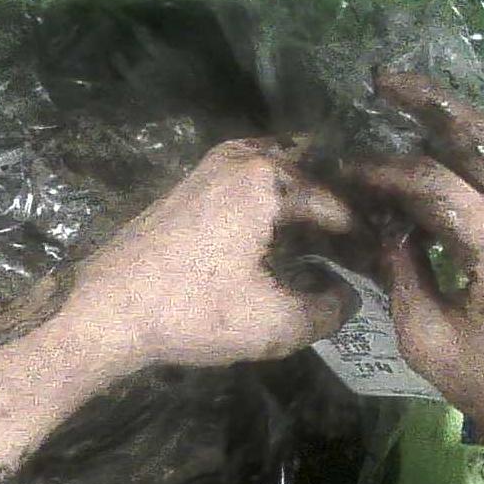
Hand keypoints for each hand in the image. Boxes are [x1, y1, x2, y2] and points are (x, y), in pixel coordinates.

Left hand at [64, 138, 359, 369]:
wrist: (101, 314)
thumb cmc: (188, 312)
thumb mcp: (272, 322)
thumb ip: (327, 311)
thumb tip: (349, 299)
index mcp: (264, 177)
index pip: (337, 204)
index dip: (363, 240)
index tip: (382, 267)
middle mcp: (236, 160)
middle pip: (306, 184)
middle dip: (334, 220)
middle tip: (360, 260)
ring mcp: (205, 171)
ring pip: (274, 185)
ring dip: (301, 214)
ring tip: (326, 256)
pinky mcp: (183, 192)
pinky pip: (244, 192)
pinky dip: (268, 213)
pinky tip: (279, 249)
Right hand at [356, 73, 483, 455]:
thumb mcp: (426, 336)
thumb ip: (402, 273)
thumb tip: (385, 229)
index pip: (429, 181)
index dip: (378, 171)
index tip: (342, 172)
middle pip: (480, 137)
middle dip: (431, 103)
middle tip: (385, 80)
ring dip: (454, 128)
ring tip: (409, 107)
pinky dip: (472, 164)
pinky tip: (440, 166)